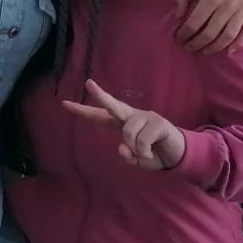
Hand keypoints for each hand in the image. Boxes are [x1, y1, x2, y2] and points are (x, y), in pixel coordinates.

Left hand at [63, 79, 186, 169]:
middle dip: (100, 95)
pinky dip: (145, 152)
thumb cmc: (154, 153)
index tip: (64, 104)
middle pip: (113, 105)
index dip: (82, 111)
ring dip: (135, 148)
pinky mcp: (158, 122)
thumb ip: (127, 154)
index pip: (100, 115)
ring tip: (145, 153)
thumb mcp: (136, 159)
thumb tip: (122, 148)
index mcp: (123, 123)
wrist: (177, 155)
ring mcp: (145, 117)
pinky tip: (152, 152)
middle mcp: (132, 116)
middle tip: (89, 84)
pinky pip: (142, 140)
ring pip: (128, 133)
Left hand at [175, 0, 242, 53]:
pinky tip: (227, 51)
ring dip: (214, 48)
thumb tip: (178, 16)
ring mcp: (241, 12)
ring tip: (204, 51)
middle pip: (210, 34)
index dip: (184, 34)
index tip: (179, 39)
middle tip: (188, 47)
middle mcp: (227, 7)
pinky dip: (236, 45)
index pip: (194, 23)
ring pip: (227, 37)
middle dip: (196, 44)